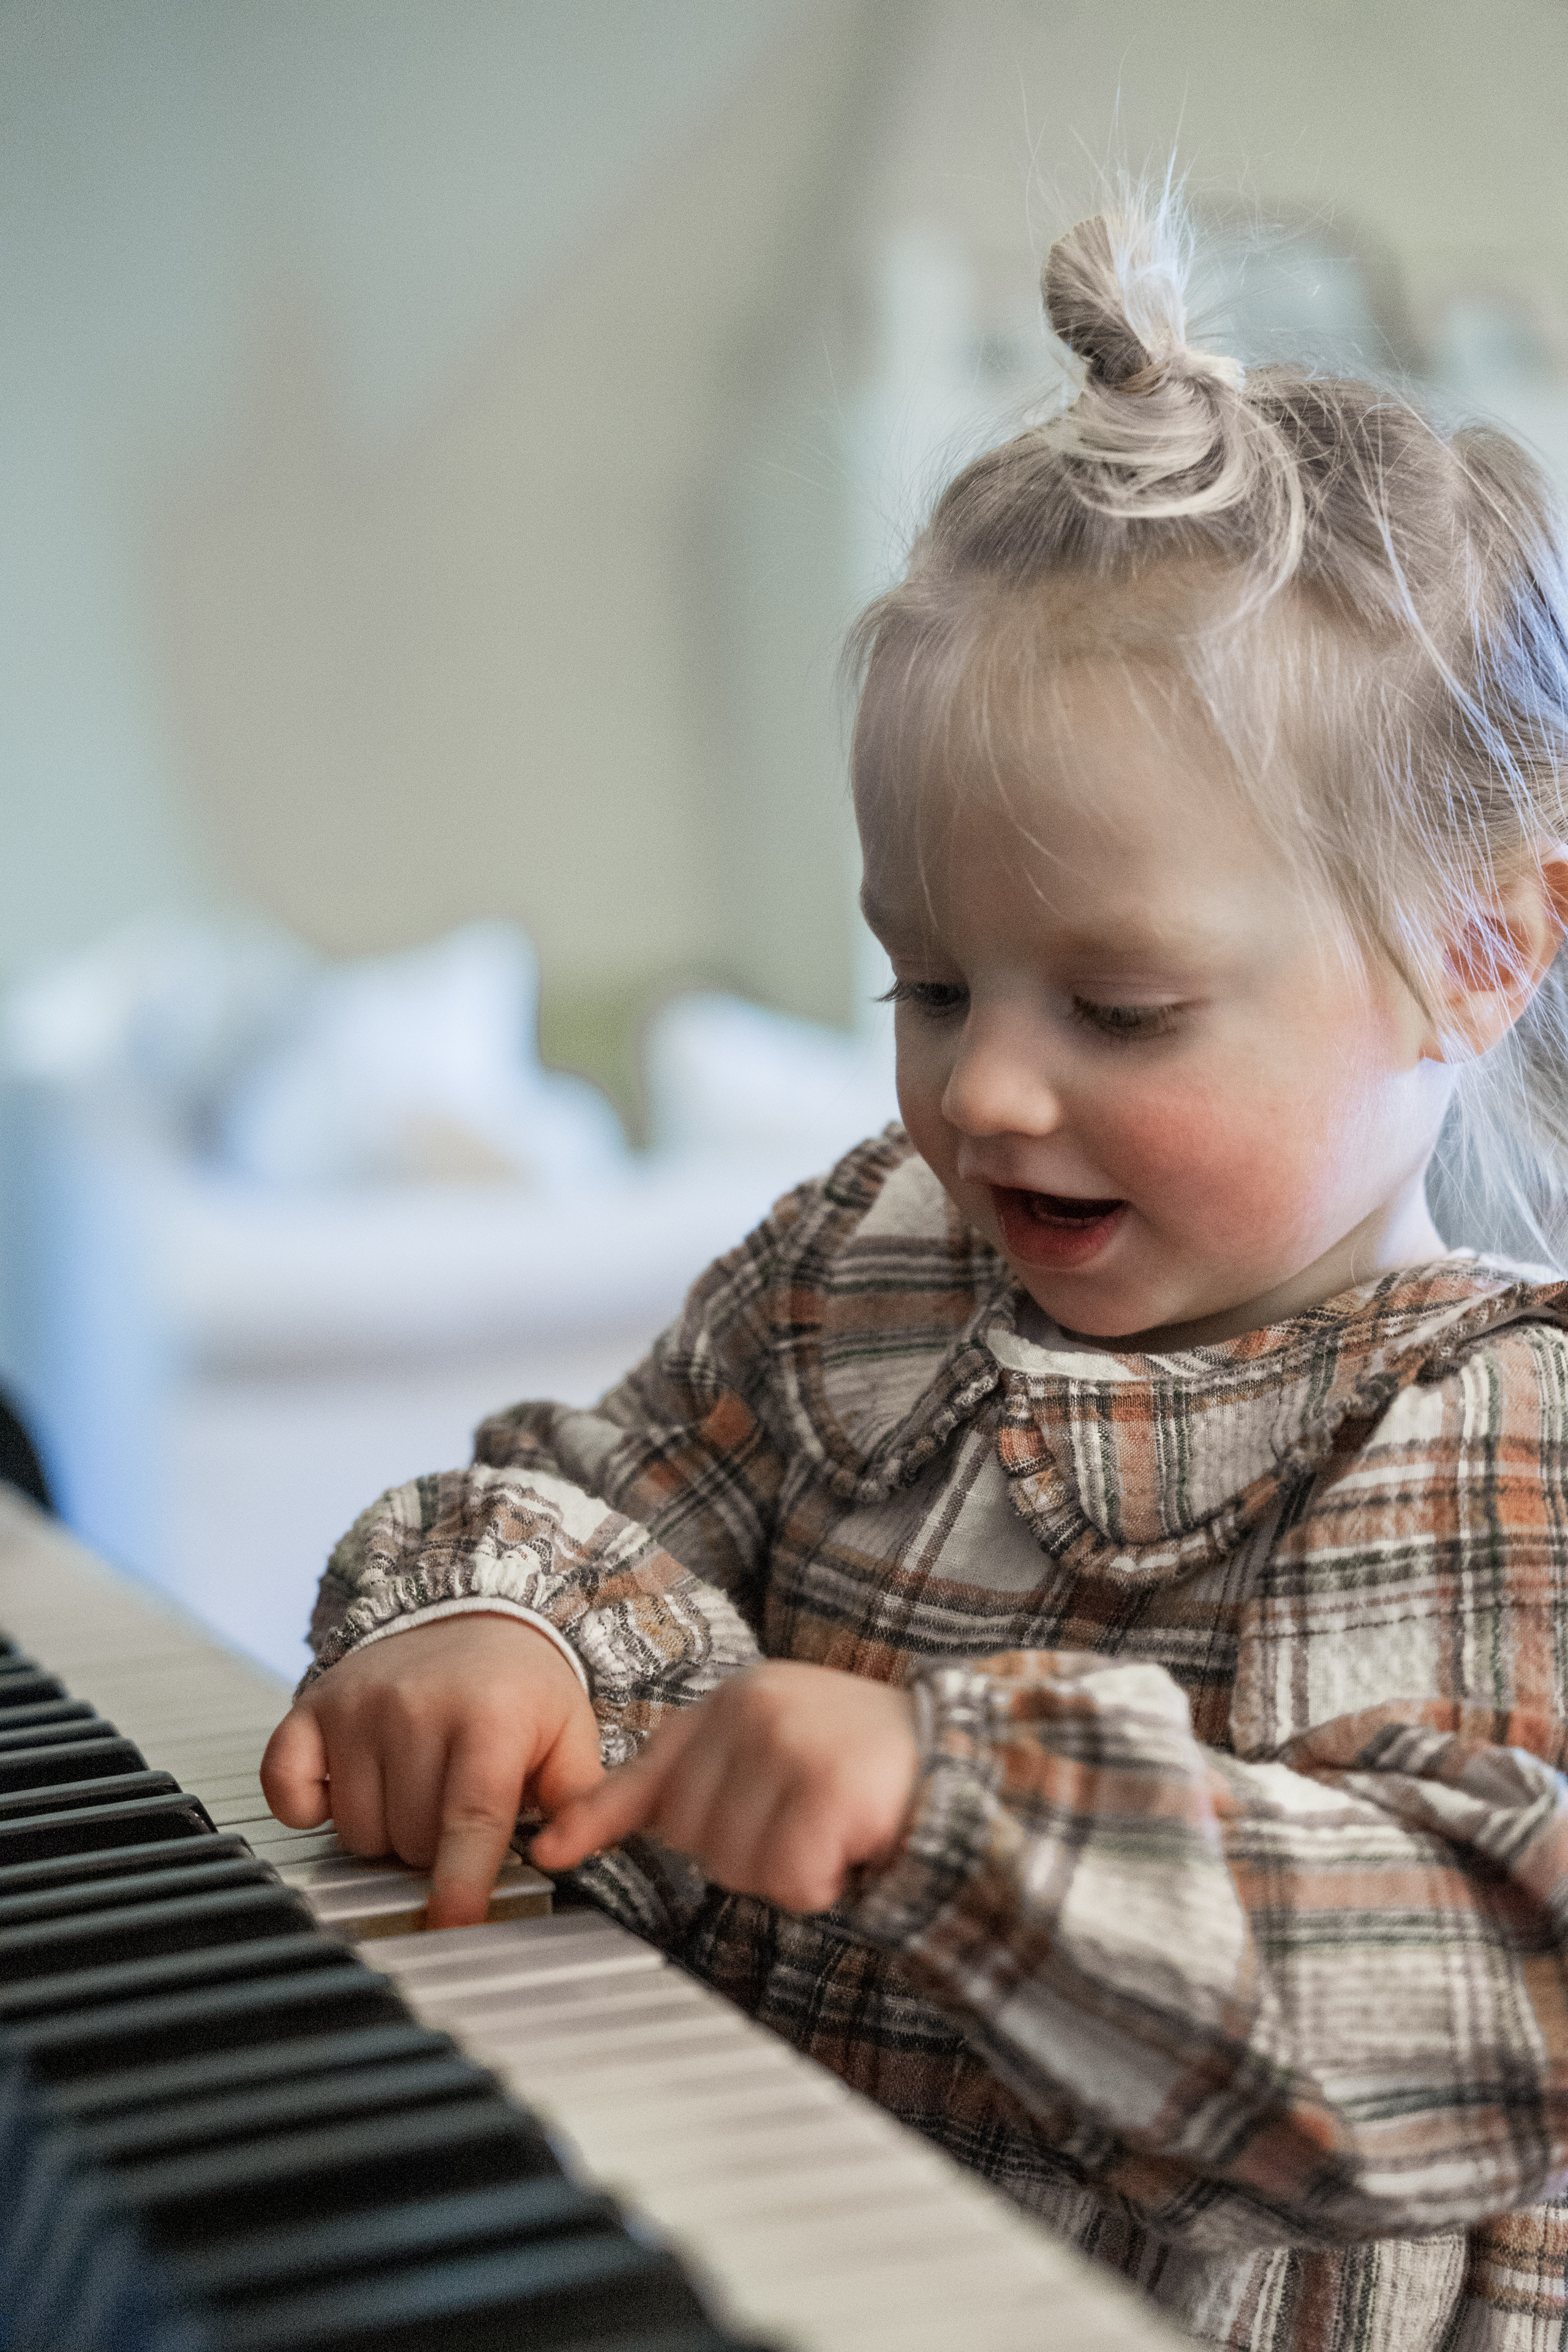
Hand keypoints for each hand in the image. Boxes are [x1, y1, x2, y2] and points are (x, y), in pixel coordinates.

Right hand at [261, 1614, 601, 1928]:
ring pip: (357, 1832)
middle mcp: (416, 1707)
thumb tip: (566, 1856)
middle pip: (412, 1840)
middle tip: (458, 1809)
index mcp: (489, 1717)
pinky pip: (286, 1790)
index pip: (471, 1817)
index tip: (454, 1925)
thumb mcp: (570, 1737)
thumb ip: (579, 1804)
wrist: (472, 1617)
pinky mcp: (313, 1706)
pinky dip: (307, 1808)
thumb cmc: (522, 1690)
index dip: (461, 1881)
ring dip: (386, 1834)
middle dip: (437, 1849)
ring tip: (418, 1790)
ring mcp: (358, 1706)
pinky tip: (348, 1787)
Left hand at [531, 1660, 919, 1913]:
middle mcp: (754, 1712)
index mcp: (736, 1701)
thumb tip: (572, 1836)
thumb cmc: (857, 1766)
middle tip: (799, 1824)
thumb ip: (691, 1784)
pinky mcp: (830, 1788)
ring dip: (786, 1871)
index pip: (650, 1768)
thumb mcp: (769, 1751)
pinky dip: (821, 1884)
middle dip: (742, 1851)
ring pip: (738, 1864)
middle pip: (693, 1835)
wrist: (959, 1761)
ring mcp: (792, 1745)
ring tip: (830, 1829)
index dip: (596, 1818)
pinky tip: (852, 1846)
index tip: (552, 1850)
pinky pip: (791, 1879)